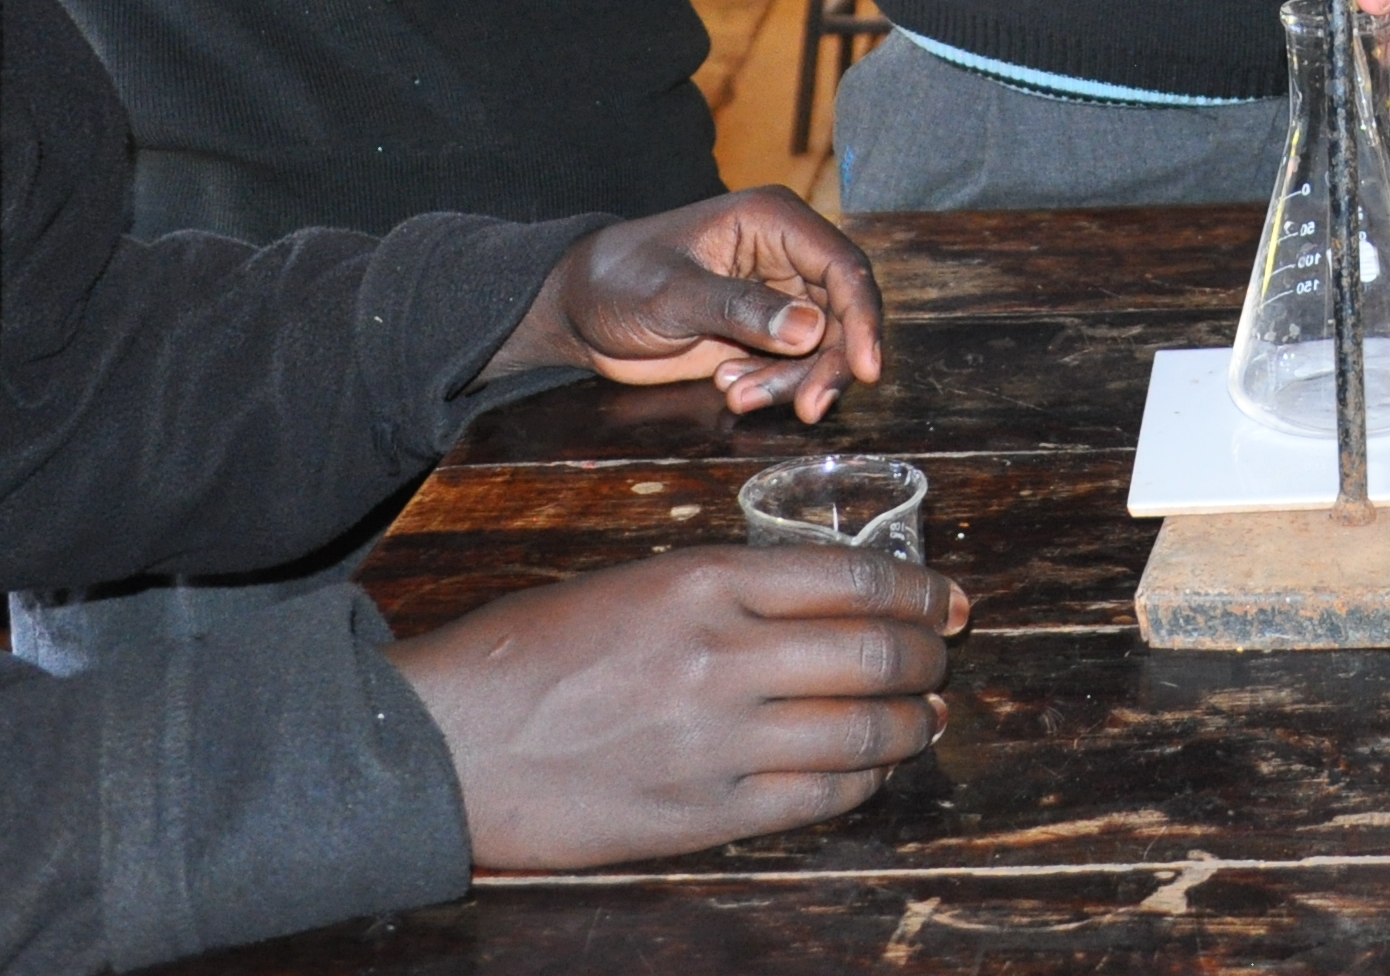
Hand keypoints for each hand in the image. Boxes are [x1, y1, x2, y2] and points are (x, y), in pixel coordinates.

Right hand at [391, 544, 962, 870]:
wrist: (443, 744)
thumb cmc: (525, 655)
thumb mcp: (630, 585)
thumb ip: (722, 591)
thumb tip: (815, 600)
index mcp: (703, 580)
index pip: (851, 577)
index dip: (917, 590)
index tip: (946, 597)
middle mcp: (723, 655)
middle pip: (871, 653)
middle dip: (926, 655)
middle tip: (945, 653)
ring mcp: (717, 740)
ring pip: (860, 730)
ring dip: (912, 723)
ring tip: (928, 716)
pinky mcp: (703, 813)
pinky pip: (817, 797)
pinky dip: (863, 781)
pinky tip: (873, 770)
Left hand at [491, 190, 886, 422]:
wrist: (581, 311)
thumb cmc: (618, 281)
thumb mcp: (673, 294)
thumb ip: (741, 310)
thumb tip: (812, 330)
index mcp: (774, 222)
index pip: (843, 267)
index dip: (864, 318)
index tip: (868, 369)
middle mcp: (788, 255)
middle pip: (844, 313)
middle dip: (829, 364)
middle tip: (805, 408)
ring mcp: (779, 296)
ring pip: (823, 347)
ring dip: (792, 381)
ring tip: (735, 395)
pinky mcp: (765, 333)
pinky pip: (795, 366)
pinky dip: (773, 386)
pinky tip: (728, 386)